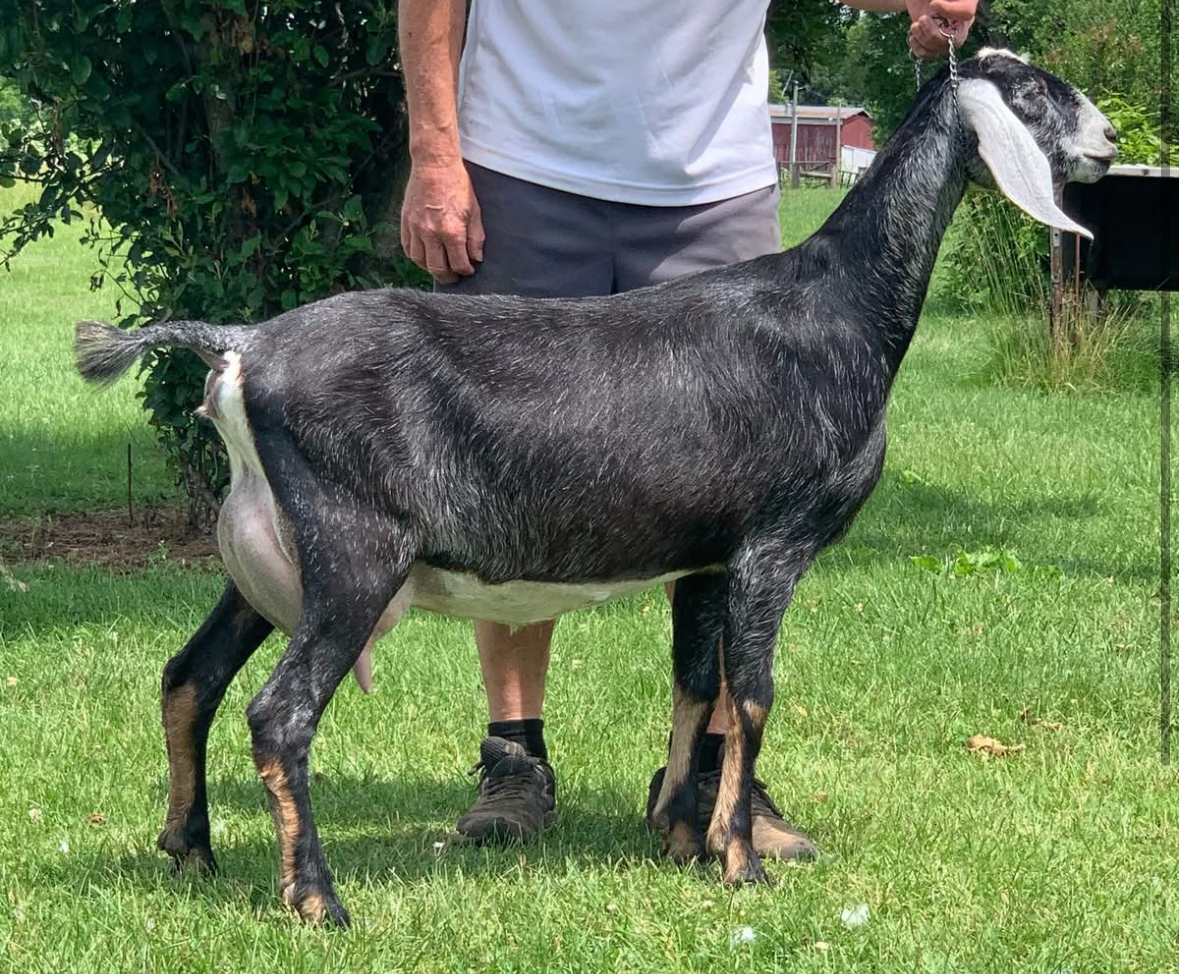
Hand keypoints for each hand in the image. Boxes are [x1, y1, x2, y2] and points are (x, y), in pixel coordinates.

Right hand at [400, 160, 484, 284]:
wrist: (434, 165)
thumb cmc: (458, 186)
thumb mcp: (474, 211)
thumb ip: (476, 238)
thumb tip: (476, 259)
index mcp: (451, 232)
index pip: (458, 264)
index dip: (465, 271)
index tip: (469, 270)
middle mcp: (431, 233)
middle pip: (437, 268)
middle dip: (448, 277)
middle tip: (454, 277)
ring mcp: (415, 228)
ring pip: (420, 261)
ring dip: (430, 268)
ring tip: (440, 267)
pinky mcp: (405, 222)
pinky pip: (407, 248)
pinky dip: (416, 257)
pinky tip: (425, 256)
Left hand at [906, 0, 976, 60]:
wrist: (920, 0)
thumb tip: (936, 6)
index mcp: (967, 5)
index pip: (966, 13)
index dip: (948, 11)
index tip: (932, 4)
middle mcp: (962, 23)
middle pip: (956, 41)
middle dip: (933, 33)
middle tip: (921, 19)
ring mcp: (949, 37)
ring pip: (941, 49)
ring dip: (923, 39)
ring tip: (914, 26)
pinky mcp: (936, 45)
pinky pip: (931, 55)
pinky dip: (918, 48)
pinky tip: (913, 37)